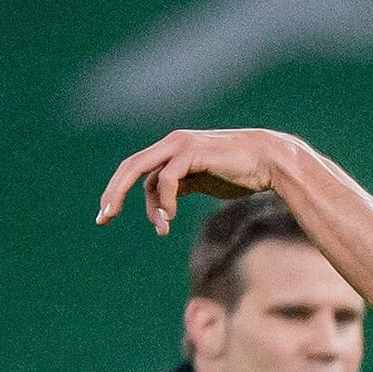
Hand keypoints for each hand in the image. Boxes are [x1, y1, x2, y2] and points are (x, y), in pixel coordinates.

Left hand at [96, 130, 292, 234]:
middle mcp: (171, 143)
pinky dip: (165, 200)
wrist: (269, 161)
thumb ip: (180, 187)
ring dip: (148, 205)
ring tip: (160, 228)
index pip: (135, 169)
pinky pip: (167, 179)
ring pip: (143, 171)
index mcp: (171, 149)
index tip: (107, 214)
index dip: (118, 191)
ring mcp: (180, 145)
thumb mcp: (203, 182)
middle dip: (113, 194)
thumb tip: (163, 204)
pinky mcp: (192, 153)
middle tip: (103, 218)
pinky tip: (172, 217)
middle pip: (130, 167)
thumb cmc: (240, 173)